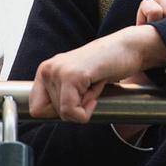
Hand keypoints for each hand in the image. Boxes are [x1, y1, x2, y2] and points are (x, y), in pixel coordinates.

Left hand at [29, 26, 165, 122]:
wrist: (128, 48)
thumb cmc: (105, 65)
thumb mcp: (75, 81)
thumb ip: (59, 95)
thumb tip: (45, 117)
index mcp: (46, 70)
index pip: (36, 108)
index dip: (58, 112)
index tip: (76, 99)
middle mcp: (48, 69)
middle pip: (51, 113)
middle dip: (75, 106)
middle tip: (90, 86)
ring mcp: (59, 71)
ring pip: (63, 113)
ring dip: (85, 104)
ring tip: (95, 82)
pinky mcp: (73, 76)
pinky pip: (71, 111)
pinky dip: (86, 111)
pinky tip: (97, 89)